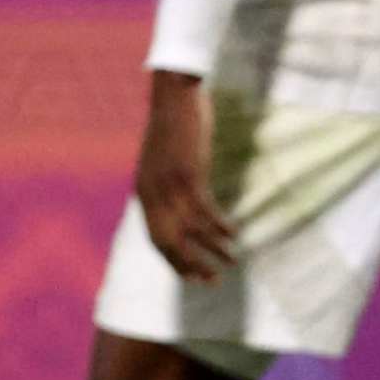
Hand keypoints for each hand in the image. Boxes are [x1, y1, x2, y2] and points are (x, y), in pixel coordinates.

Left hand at [135, 71, 234, 281]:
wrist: (173, 96)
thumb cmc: (174, 124)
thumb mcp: (166, 158)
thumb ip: (169, 180)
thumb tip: (184, 197)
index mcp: (145, 192)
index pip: (157, 239)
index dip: (175, 262)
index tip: (195, 277)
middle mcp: (152, 194)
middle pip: (169, 243)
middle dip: (190, 266)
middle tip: (212, 282)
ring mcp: (169, 185)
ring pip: (189, 230)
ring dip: (211, 250)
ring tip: (231, 261)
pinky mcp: (187, 174)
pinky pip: (204, 210)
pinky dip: (218, 227)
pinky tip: (234, 235)